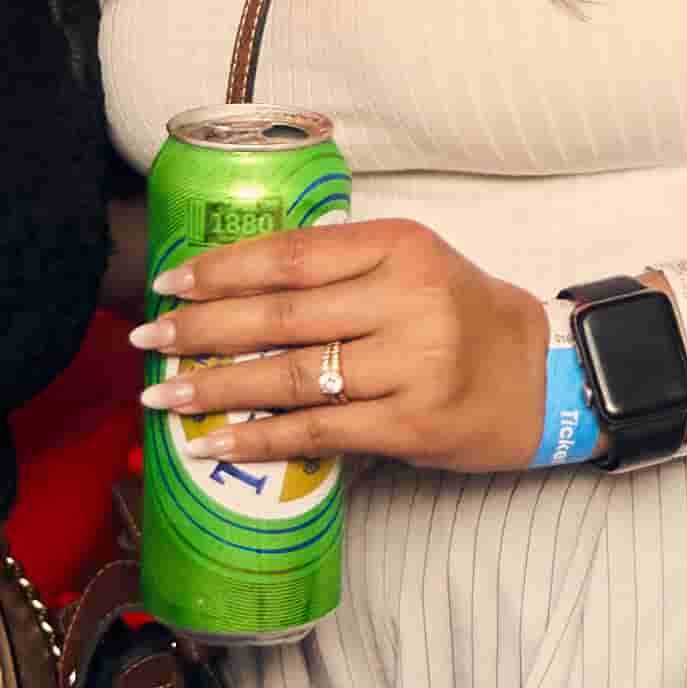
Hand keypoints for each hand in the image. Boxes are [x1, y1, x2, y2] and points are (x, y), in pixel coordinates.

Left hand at [135, 215, 557, 472]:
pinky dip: (260, 437)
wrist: (536, 376)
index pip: (289, 255)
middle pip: (279, 315)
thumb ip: (337, 268)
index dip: (220, 270)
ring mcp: (411, 365)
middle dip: (202, 329)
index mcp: (399, 245)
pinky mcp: (410, 424)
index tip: (169, 283)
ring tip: (164, 394)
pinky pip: (318, 431)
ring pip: (290, 376)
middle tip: (150, 339)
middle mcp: (406, 300)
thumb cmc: (458, 316)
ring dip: (215, 388)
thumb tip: (231, 287)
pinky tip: (217, 442)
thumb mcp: (410, 265)